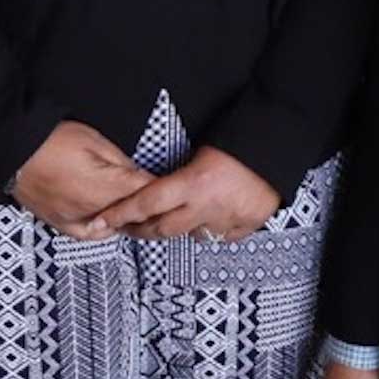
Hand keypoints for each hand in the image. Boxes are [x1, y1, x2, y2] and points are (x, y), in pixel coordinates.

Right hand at [12, 121, 155, 237]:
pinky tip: (110, 222)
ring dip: (128, 219)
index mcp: (105, 186)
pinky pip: (89, 235)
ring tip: (139, 210)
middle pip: (132, 214)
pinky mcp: (61, 224)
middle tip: (163, 201)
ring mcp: (76, 220)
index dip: (163, 191)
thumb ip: (121, 162)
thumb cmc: (52, 140)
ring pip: (114, 227)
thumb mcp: (95, 140)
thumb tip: (139, 175)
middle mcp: (93, 209)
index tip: (176, 189)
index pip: (146, 194)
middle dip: (149, 207)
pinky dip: (103, 230)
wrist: (14, 151)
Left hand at [95, 145, 281, 241]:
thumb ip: (179, 177)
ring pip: (188, 237)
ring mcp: (225, 221)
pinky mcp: (243, 228)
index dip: (120, 213)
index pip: (145, 203)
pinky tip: (211, 217)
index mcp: (192, 183)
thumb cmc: (238, 142)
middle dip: (141, 229)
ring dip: (178, 229)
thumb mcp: (202, 152)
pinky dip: (210, 229)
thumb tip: (159, 192)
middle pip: (161, 229)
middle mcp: (205, 207)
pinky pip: (218, 237)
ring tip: (175, 217)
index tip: (100, 221)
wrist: (279, 148)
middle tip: (128, 227)